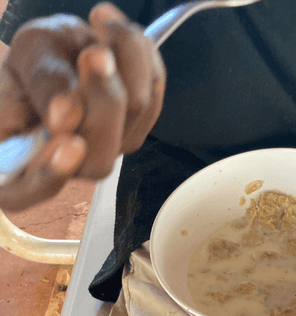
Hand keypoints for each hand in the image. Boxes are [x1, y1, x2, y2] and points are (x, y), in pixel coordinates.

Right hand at [0, 3, 165, 210]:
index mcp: (21, 162)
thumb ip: (41, 87)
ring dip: (127, 62)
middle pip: (97, 158)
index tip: (60, 128)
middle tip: (93, 52)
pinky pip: (155, 91)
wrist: (64, 51)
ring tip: (102, 23)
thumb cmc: (36, 61)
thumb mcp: (25, 61)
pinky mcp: (139, 124)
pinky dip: (142, 55)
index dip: (47, 172)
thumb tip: (64, 117)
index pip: (26, 191)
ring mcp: (110, 148)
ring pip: (135, 114)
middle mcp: (72, 165)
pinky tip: (117, 32)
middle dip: (102, 97)